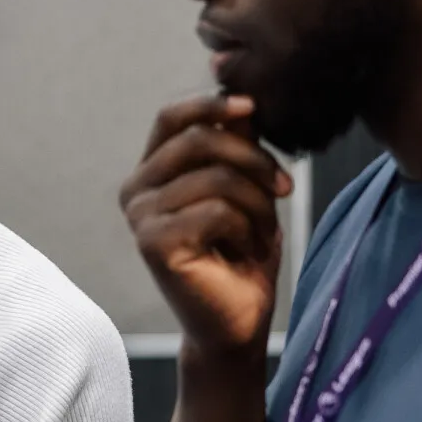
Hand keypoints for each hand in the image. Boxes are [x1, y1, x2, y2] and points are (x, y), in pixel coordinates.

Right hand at [120, 94, 293, 355]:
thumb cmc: (243, 254)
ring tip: (265, 230)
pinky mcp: (154, 244)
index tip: (253, 106)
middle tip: (285, 187)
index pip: (172, 116)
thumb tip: (241, 99)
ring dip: (257, 202)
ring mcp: (140, 217)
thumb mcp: (246, 188)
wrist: (238, 322)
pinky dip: (248, 227)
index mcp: (151, 171)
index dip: (211, 104)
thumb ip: (236, 145)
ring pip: (216, 177)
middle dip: (254, 159)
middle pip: (200, 140)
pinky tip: (248, 249)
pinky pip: (216, 211)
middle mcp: (135, 189)